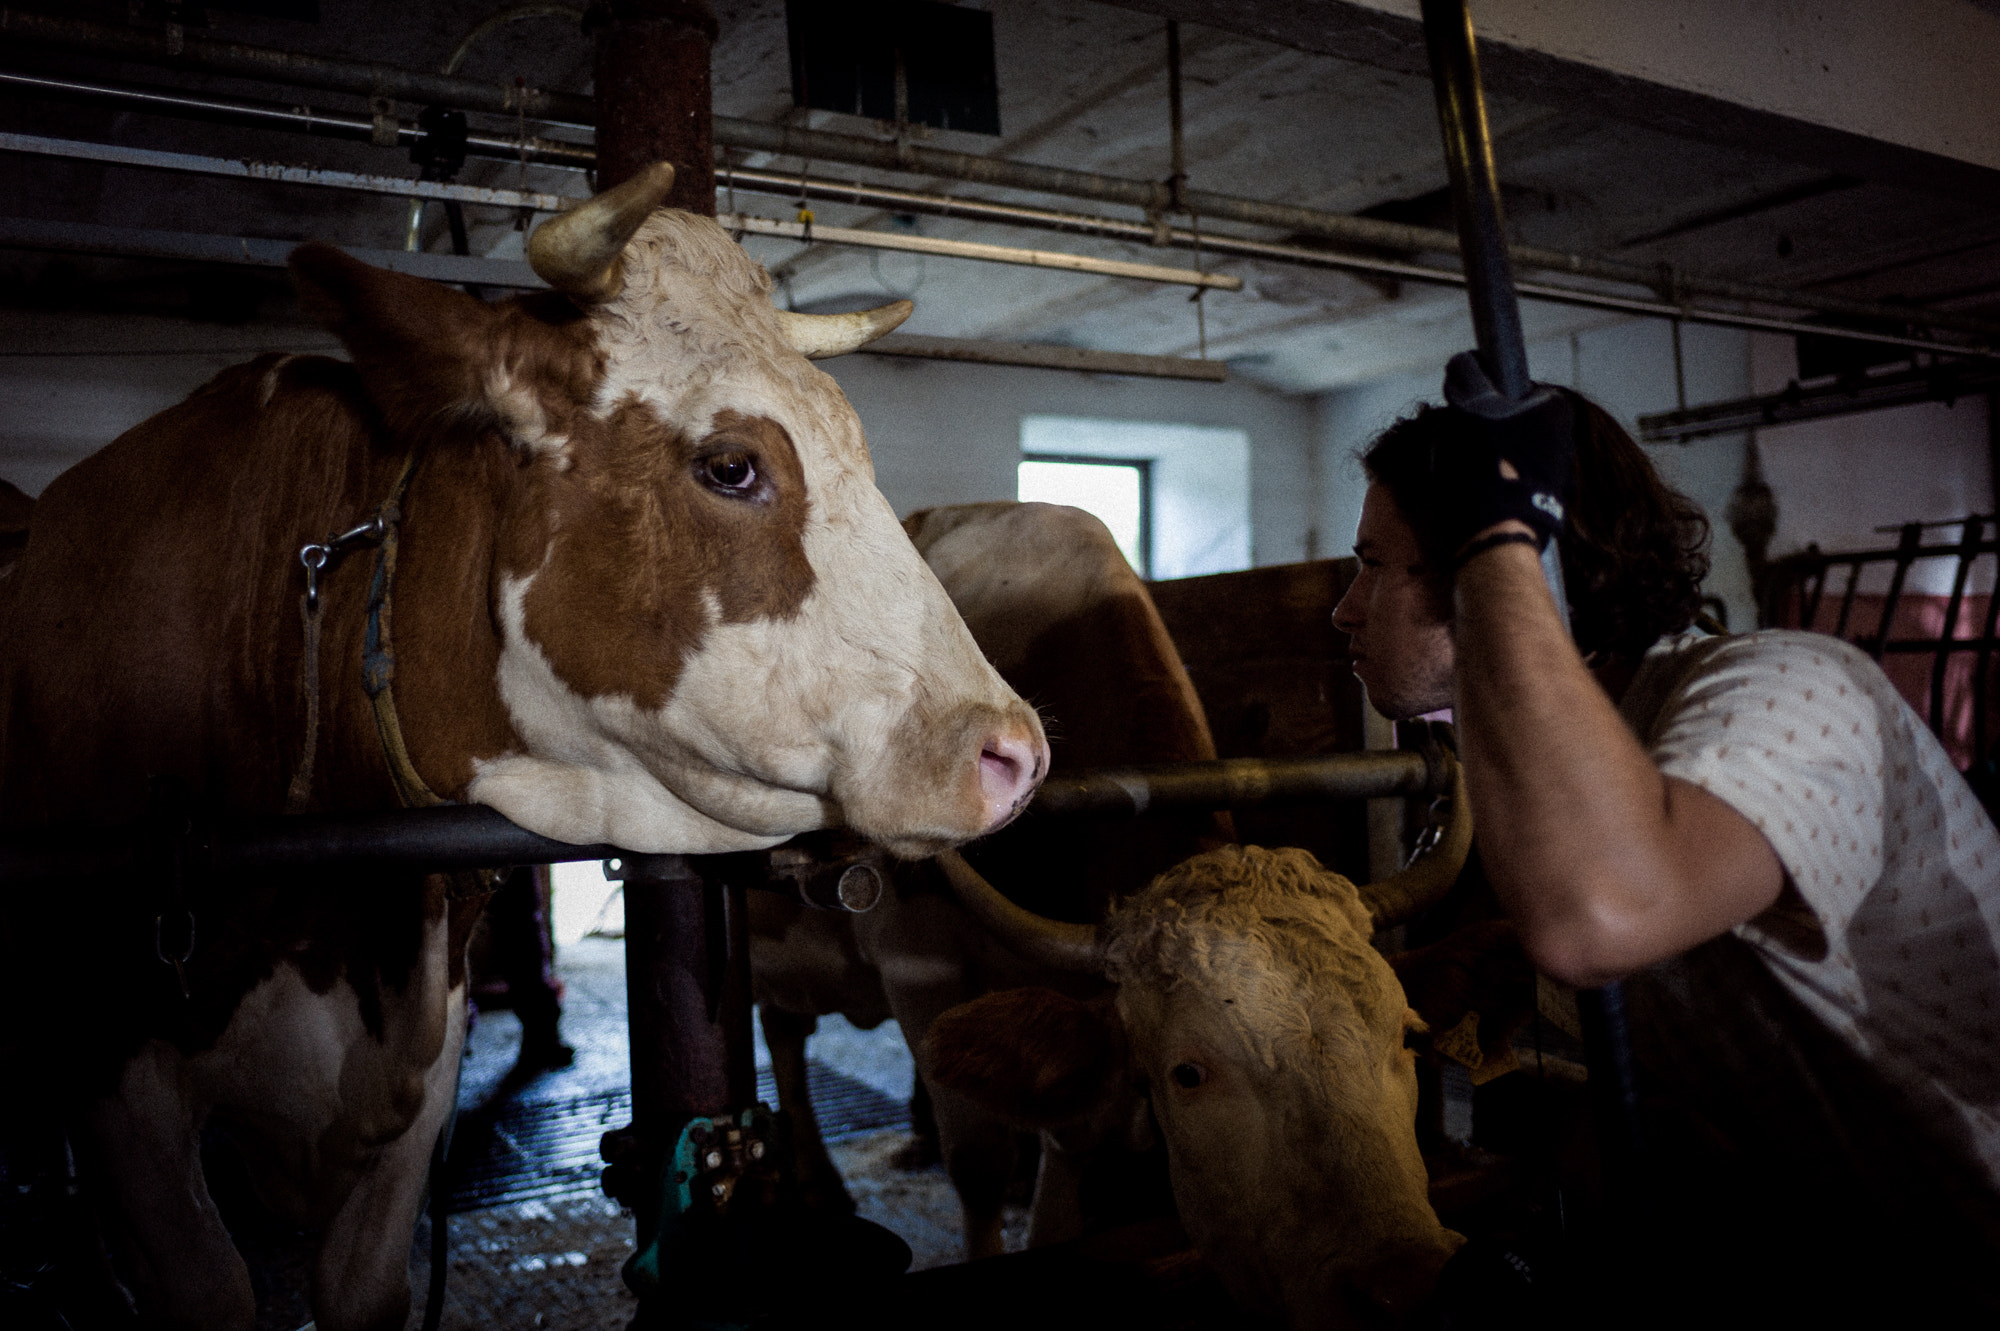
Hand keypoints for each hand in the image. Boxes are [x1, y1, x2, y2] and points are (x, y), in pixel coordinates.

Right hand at [1432, 351, 1575, 560]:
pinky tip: (1480, 497)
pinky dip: (1499, 485)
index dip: (1481, 399)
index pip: (1509, 390)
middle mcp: (1565, 437)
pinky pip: (1515, 482)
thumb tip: (1464, 364)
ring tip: (1468, 477)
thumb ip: (1468, 380)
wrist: (1498, 533)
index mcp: (1554, 408)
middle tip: (1460, 447)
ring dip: (1491, 460)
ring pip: (1512, 454)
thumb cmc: (1485, 466)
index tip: (1464, 416)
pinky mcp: (1549, 502)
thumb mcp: (1470, 410)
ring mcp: (1561, 472)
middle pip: (1512, 423)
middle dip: (1487, 432)